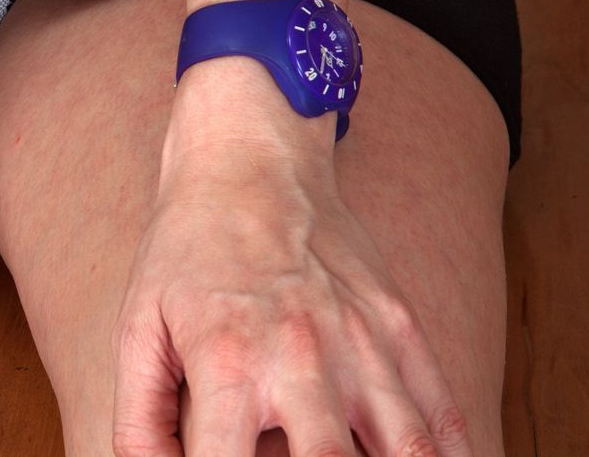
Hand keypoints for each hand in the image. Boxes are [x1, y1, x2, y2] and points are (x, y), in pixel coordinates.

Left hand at [110, 119, 472, 454]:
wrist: (250, 160)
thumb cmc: (187, 248)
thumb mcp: (138, 325)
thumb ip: (140, 418)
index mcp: (229, 361)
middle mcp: (302, 357)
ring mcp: (362, 343)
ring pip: (407, 452)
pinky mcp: (400, 327)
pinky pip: (444, 415)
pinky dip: (450, 456)